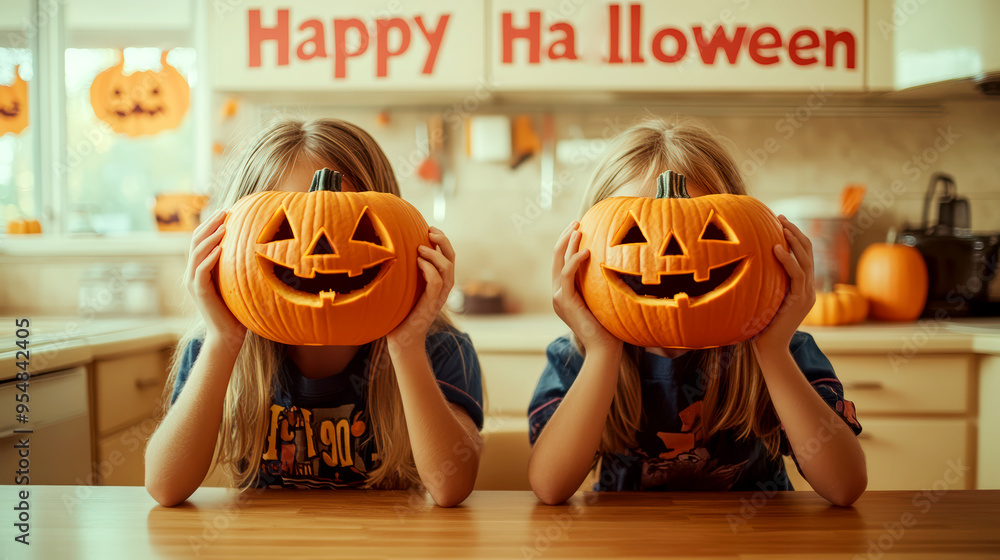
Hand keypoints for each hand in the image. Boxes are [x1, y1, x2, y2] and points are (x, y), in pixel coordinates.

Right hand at [185, 209, 245, 345]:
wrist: (228, 335)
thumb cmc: (237, 308)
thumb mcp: (237, 282)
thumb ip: (238, 265)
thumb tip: (257, 246)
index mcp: (200, 268)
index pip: (201, 239)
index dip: (211, 224)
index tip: (227, 211)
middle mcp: (192, 272)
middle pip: (196, 241)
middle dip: (210, 224)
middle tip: (225, 212)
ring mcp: (193, 282)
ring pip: (196, 252)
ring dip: (210, 237)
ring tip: (224, 226)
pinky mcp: (198, 291)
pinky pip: (201, 270)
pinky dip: (209, 257)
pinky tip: (221, 248)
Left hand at [388, 227, 453, 350]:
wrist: (402, 341)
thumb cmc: (400, 314)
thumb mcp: (404, 288)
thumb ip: (405, 272)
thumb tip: (389, 252)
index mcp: (439, 282)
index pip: (448, 256)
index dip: (442, 240)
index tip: (429, 228)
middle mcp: (443, 288)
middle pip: (452, 258)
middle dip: (443, 241)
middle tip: (430, 231)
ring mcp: (438, 297)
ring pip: (448, 269)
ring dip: (435, 254)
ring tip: (420, 247)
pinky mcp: (430, 305)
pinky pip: (436, 283)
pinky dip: (430, 270)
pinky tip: (418, 262)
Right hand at [552, 221, 620, 353]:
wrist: (604, 349)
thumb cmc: (611, 328)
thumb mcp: (606, 300)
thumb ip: (603, 285)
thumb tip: (620, 266)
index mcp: (566, 293)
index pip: (562, 262)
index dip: (568, 244)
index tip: (579, 228)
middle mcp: (559, 294)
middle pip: (557, 258)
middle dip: (565, 237)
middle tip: (576, 222)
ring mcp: (559, 297)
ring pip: (559, 263)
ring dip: (568, 244)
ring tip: (578, 229)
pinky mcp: (564, 301)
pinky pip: (566, 275)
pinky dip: (575, 261)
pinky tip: (586, 251)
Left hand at [754, 215, 815, 354]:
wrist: (769, 348)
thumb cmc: (759, 324)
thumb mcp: (762, 297)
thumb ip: (763, 281)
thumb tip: (744, 262)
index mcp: (802, 286)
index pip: (804, 255)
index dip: (795, 236)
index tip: (780, 221)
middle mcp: (808, 288)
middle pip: (809, 252)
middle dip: (795, 232)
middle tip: (780, 217)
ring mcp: (807, 294)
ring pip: (806, 260)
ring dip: (794, 241)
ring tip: (782, 226)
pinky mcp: (800, 301)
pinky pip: (797, 275)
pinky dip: (787, 260)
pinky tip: (776, 248)